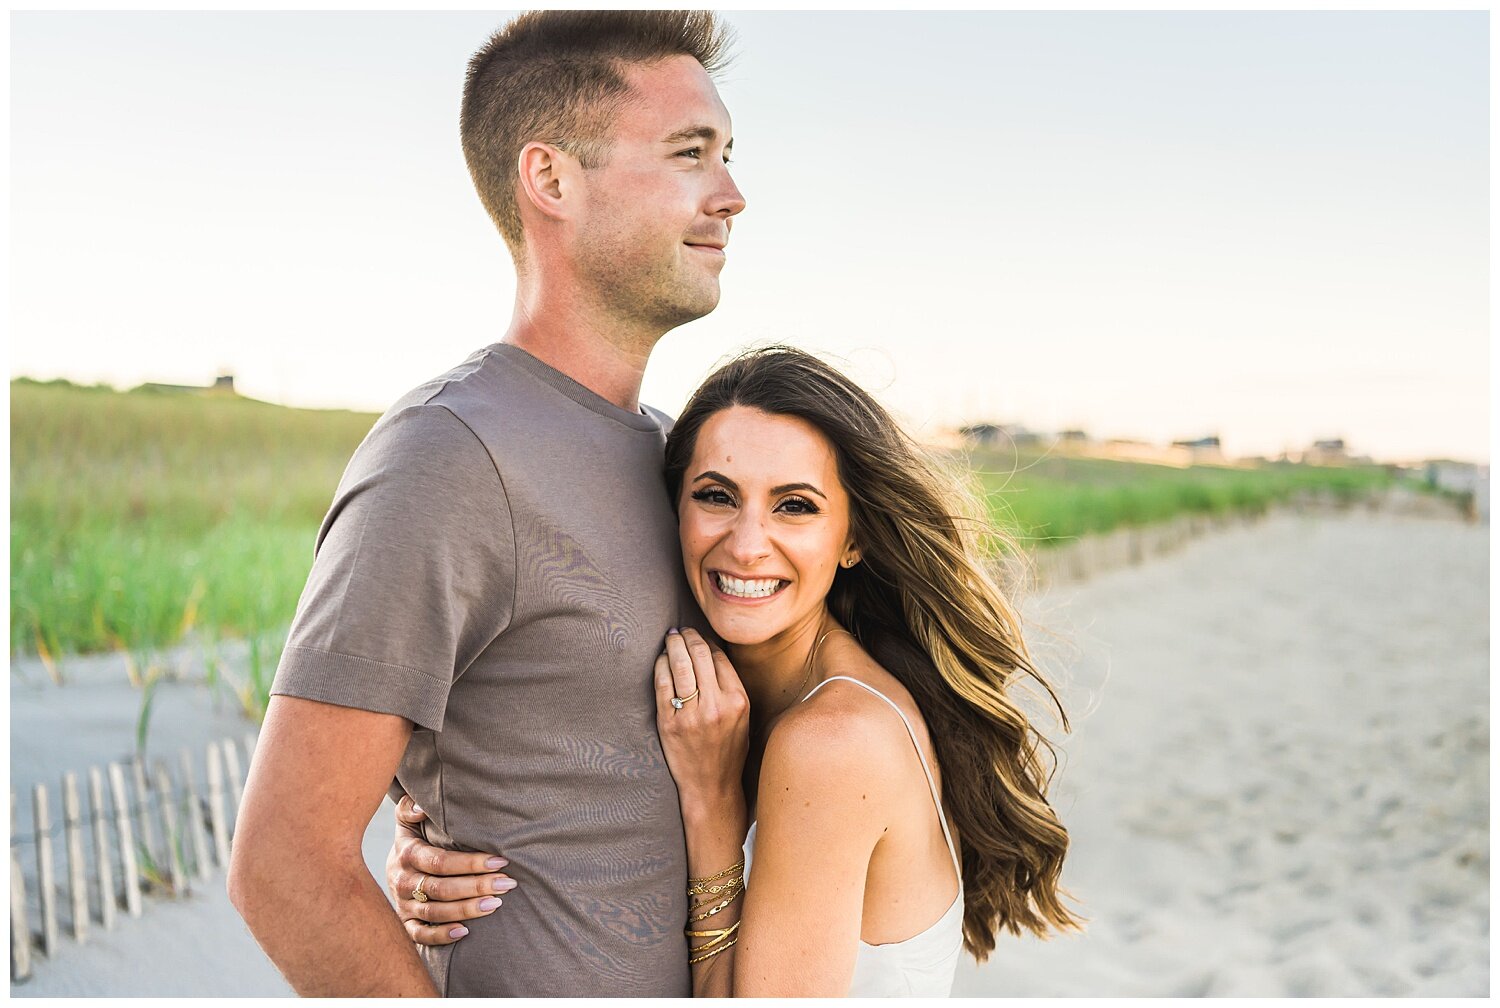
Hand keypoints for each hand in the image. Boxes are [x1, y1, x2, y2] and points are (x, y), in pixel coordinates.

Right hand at [385, 795, 516, 945]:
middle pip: (442, 888)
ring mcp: (403, 904)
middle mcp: (403, 881)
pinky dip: (441, 936)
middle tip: (507, 883)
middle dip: (477, 886)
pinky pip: (420, 935)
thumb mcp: (407, 818)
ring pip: (434, 912)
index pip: (441, 861)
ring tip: (496, 904)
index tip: (500, 861)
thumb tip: (423, 807)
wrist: (387, 866)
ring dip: (467, 910)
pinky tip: (465, 933)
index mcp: (406, 854)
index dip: (471, 863)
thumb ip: (411, 808)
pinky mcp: (405, 922)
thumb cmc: (412, 837)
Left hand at [654, 627, 749, 809]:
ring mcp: (691, 714)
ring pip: (680, 665)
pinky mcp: (669, 723)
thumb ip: (731, 687)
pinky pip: (662, 684)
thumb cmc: (728, 751)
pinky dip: (660, 666)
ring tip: (670, 637)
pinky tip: (661, 660)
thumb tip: (713, 653)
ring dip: (673, 645)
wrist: (710, 785)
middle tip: (681, 630)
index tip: (698, 635)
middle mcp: (716, 705)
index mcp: (738, 701)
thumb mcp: (742, 718)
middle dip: (688, 636)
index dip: (706, 641)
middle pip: (699, 655)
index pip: (720, 658)